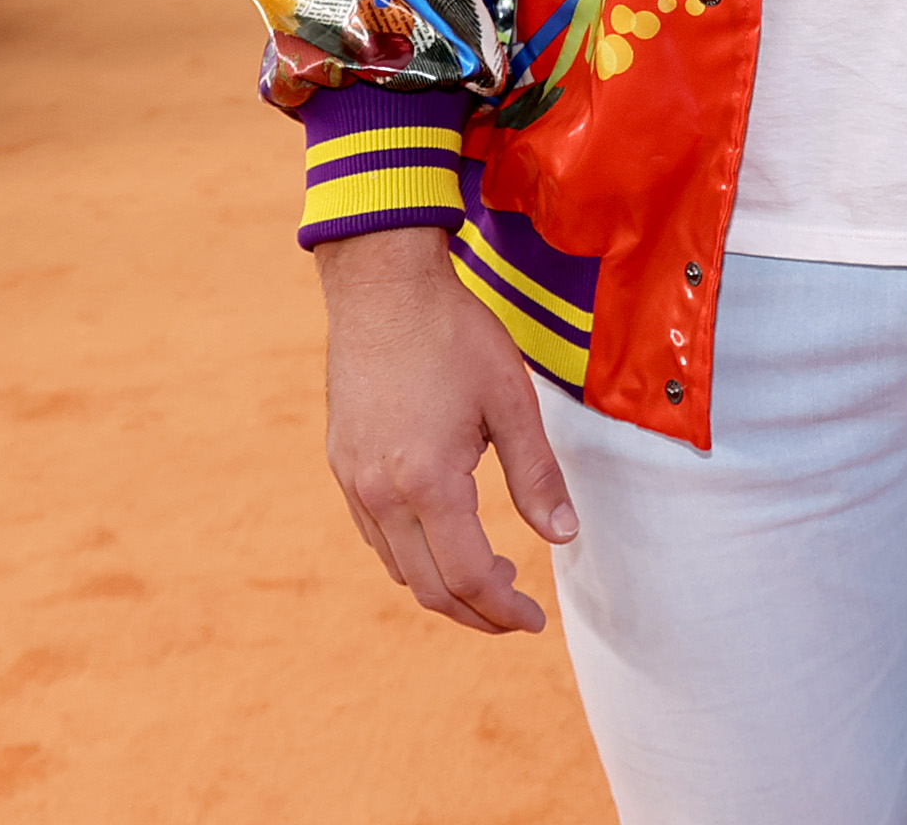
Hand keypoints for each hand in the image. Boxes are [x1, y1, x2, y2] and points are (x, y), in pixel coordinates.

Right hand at [314, 226, 571, 633]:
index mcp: (427, 481)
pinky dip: (413, 555)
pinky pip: (376, 535)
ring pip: (398, 567)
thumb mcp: (511, 402)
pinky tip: (446, 534)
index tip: (533, 620)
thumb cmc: (453, 336)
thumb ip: (537, 476)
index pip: (468, 576)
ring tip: (492, 571)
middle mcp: (381, 493)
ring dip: (444, 586)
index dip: (504, 609)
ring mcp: (354, 481)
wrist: (382, 286)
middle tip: (517, 610)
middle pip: (428, 587)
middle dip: (476, 611)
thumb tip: (563, 536)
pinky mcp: (342, 465)